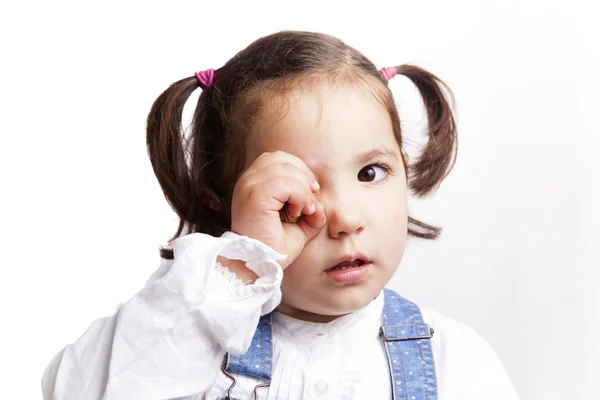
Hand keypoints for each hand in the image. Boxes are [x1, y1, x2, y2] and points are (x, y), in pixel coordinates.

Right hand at [231, 151, 325, 268]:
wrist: (257, 266)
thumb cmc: (273, 247)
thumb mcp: (297, 224)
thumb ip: (309, 208)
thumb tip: (320, 202)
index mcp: (253, 183)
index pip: (278, 158)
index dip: (299, 170)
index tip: (311, 193)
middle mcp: (247, 181)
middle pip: (282, 158)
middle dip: (303, 176)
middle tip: (310, 202)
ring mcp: (249, 186)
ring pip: (286, 168)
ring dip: (303, 189)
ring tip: (304, 210)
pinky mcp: (255, 196)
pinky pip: (285, 183)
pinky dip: (299, 195)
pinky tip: (298, 212)